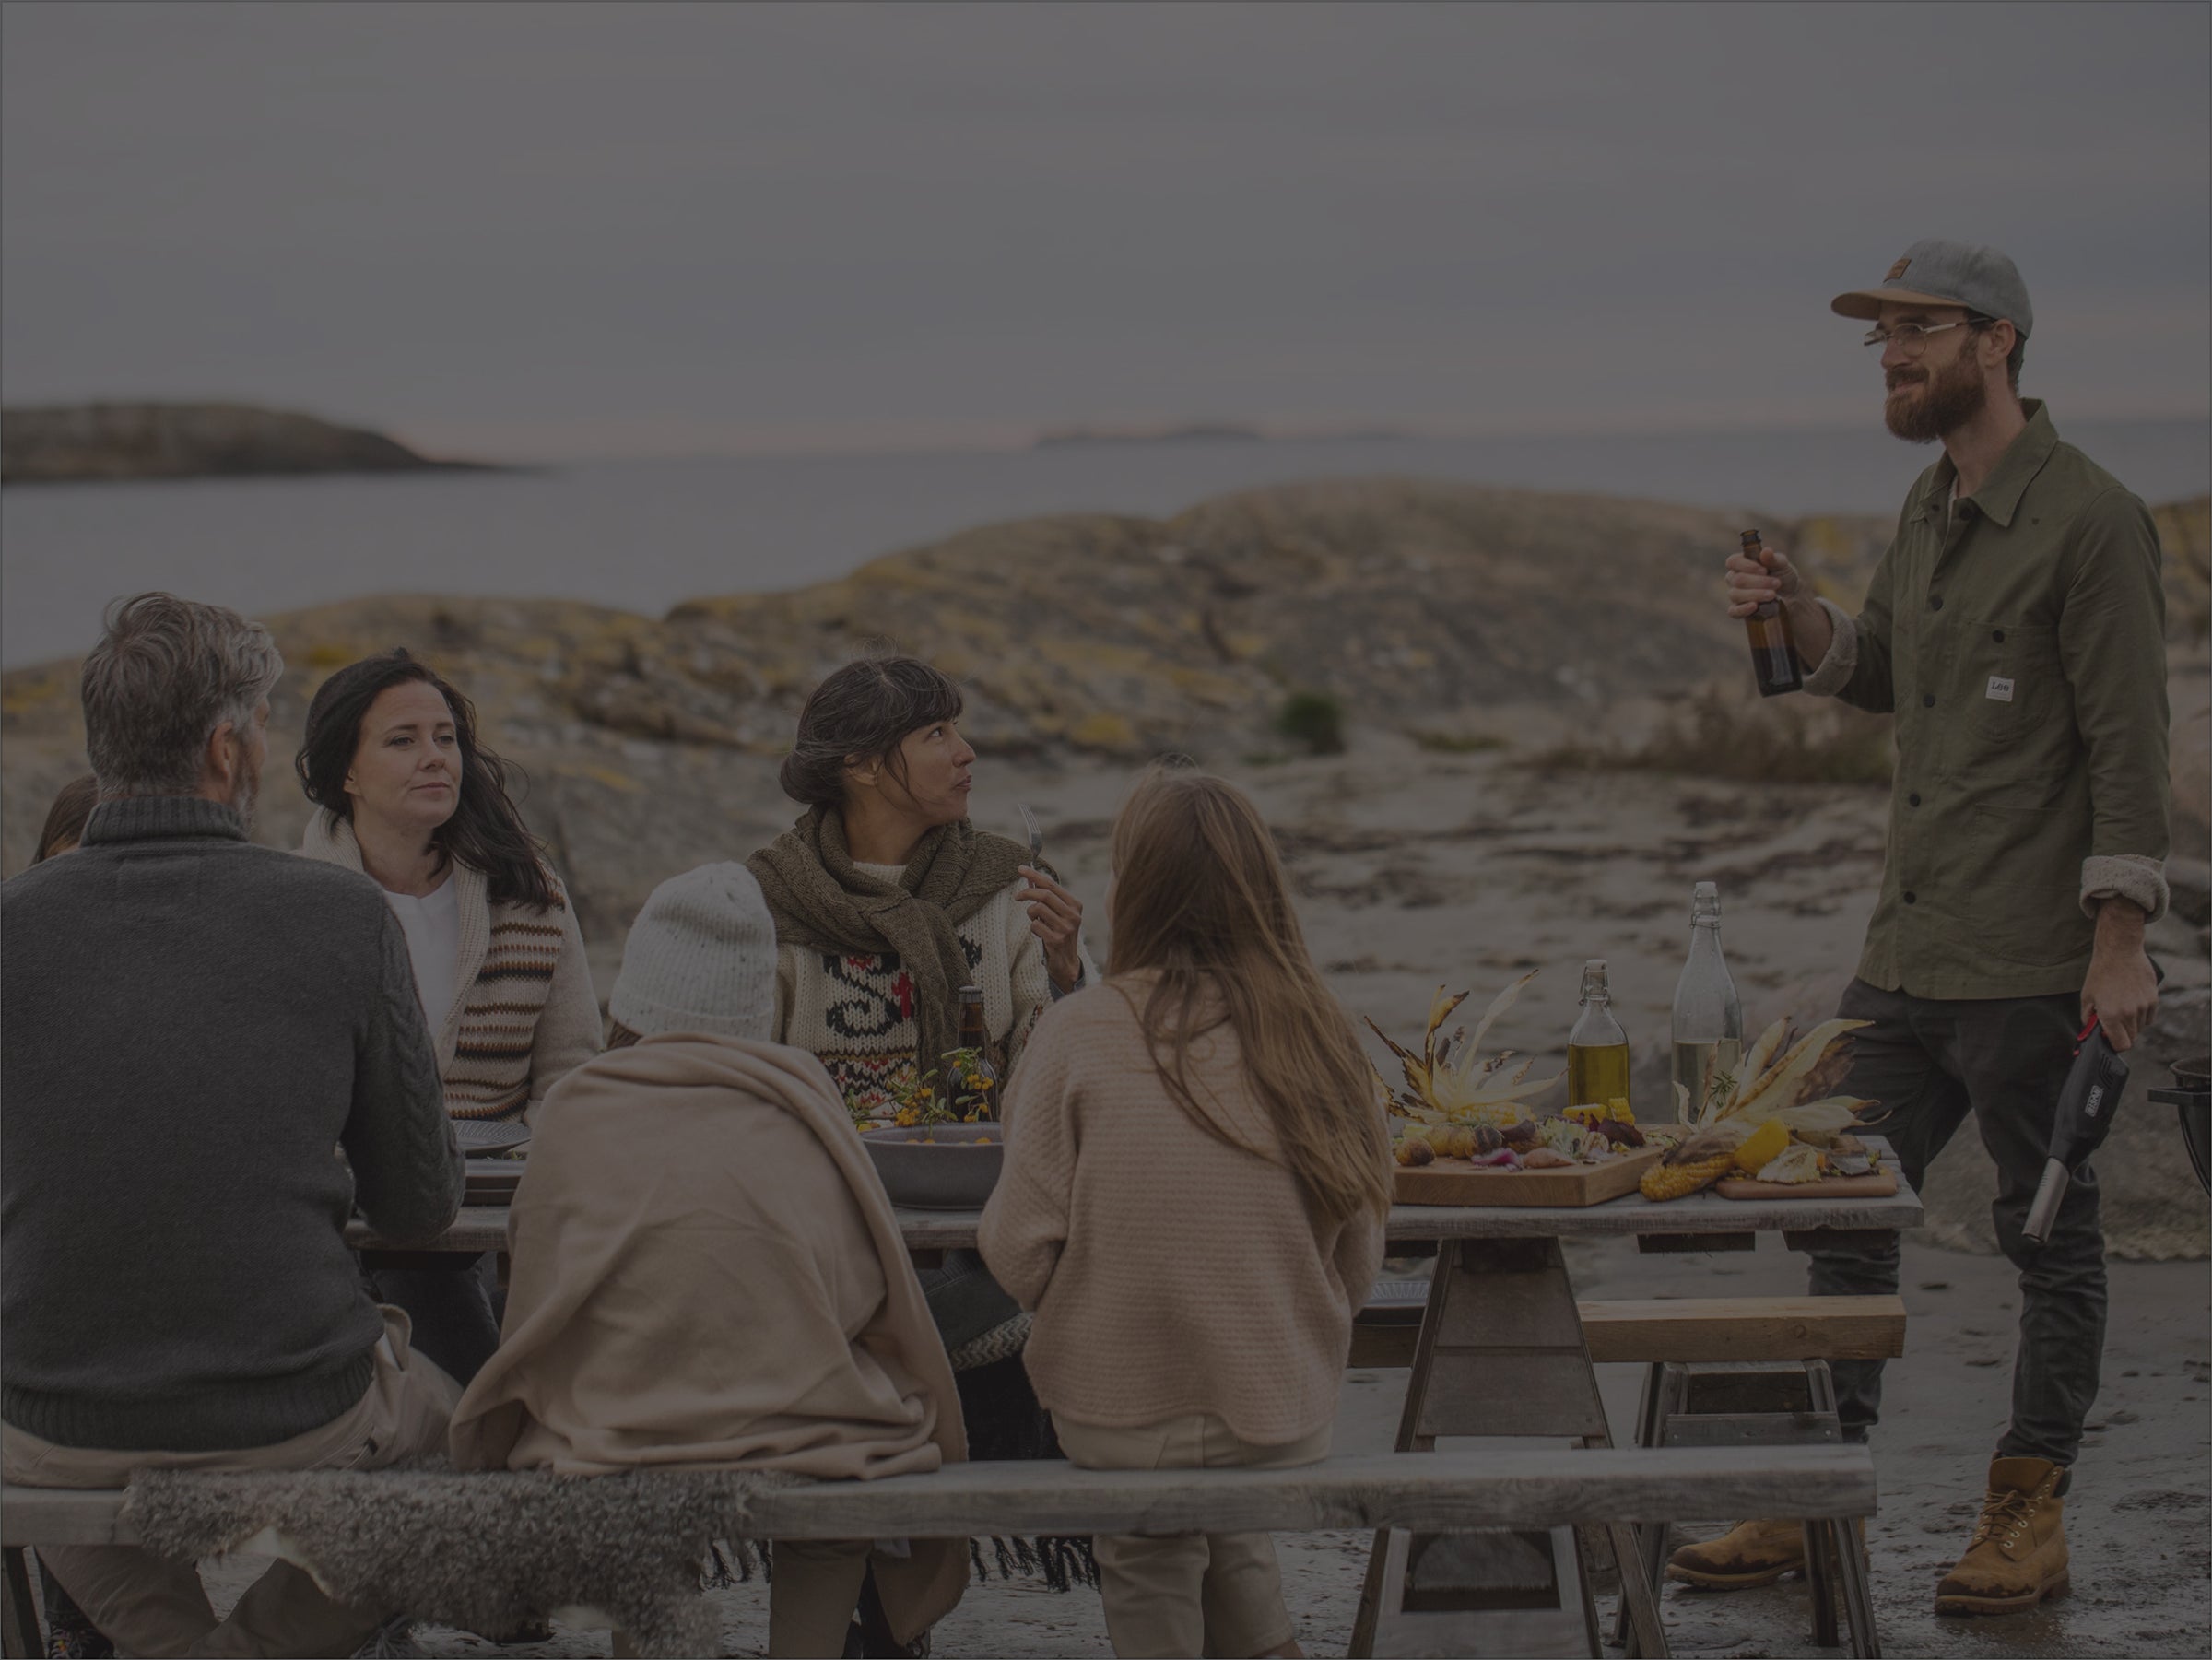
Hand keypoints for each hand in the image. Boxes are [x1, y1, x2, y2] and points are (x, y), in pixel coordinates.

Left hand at [1019, 866, 1083, 992]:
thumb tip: (1031, 879)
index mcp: (1075, 905)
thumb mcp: (1058, 914)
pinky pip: (1035, 925)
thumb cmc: (1059, 934)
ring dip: (1030, 913)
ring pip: (1038, 909)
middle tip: (1017, 896)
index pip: (1052, 885)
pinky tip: (1039, 933)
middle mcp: (1073, 915)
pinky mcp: (1057, 940)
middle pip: (1045, 894)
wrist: (1067, 963)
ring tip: (1035, 920)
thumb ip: (1048, 899)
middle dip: (1027, 892)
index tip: (1020, 868)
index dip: (1035, 875)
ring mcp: (1066, 928)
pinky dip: (1033, 927)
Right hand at [1726, 539, 1803, 618]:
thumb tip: (1766, 551)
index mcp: (1741, 564)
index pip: (1733, 561)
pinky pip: (1733, 611)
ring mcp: (1735, 595)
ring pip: (1736, 594)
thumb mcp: (1783, 565)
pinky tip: (1755, 606)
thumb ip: (1774, 559)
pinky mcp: (1738, 611)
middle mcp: (1735, 579)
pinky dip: (1743, 609)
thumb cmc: (1783, 576)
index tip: (1764, 570)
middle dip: (1758, 582)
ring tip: (1773, 594)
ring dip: (1756, 594)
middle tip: (1776, 583)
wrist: (1791, 596)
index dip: (1746, 565)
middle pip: (1737, 579)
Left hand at [2082, 920, 2158, 1051]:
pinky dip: (2142, 1015)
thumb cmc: (2100, 973)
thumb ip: (2089, 1019)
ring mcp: (2144, 1006)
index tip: (2110, 1039)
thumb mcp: (2087, 997)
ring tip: (2121, 1006)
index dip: (2115, 1044)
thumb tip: (2092, 1033)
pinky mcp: (2154, 999)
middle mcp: (2130, 1014)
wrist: (2119, 951)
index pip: (2121, 1045)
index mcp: (2111, 1015)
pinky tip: (2132, 1003)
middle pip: (2131, 1037)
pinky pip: (2149, 1017)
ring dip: (2132, 1023)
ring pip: (2140, 1027)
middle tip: (2112, 1020)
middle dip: (2122, 1033)